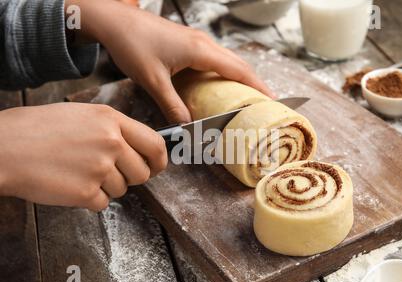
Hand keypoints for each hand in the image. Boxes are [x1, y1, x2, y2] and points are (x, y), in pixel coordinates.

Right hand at [0, 104, 166, 210]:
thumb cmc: (38, 129)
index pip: (155, 144)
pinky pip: (102, 203)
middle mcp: (111, 142)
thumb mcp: (82, 115)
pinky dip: (89, 199)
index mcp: (112, 120)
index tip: (156, 167)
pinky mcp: (86, 191)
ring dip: (105, 187)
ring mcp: (99, 168)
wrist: (4, 147)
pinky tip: (70, 184)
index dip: (159, 160)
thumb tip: (137, 149)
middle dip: (130, 178)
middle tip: (108, 173)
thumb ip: (114, 129)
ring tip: (78, 172)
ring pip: (122, 190)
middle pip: (142, 172)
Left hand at [67, 0, 273, 122]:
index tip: (272, 101)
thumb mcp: (153, 80)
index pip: (239, 70)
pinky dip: (223, 74)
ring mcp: (197, 40)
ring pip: (227, 60)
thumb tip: (187, 126)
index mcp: (201, 50)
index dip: (257, 86)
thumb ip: (172, 104)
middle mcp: (204, 43)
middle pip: (238, 64)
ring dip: (239, 78)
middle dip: (253, 84)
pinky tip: (220, 87)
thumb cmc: (133, 45)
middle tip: (263, 104)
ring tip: (247, 98)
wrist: (115, 21)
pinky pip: (214, 59)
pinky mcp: (188, 42)